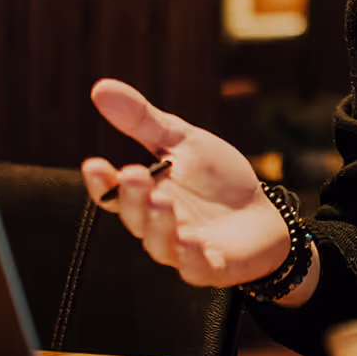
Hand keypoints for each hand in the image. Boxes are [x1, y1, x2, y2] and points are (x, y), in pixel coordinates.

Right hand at [81, 80, 295, 293]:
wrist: (263, 212)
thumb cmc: (218, 179)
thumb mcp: (183, 141)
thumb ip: (143, 121)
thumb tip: (101, 88)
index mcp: (146, 195)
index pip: (114, 193)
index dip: (102, 181)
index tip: (94, 163)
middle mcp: (158, 225)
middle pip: (135, 217)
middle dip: (133, 198)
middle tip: (135, 175)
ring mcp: (183, 249)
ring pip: (160, 244)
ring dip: (159, 224)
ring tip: (163, 202)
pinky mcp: (211, 266)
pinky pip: (196, 267)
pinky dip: (193, 256)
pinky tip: (194, 241)